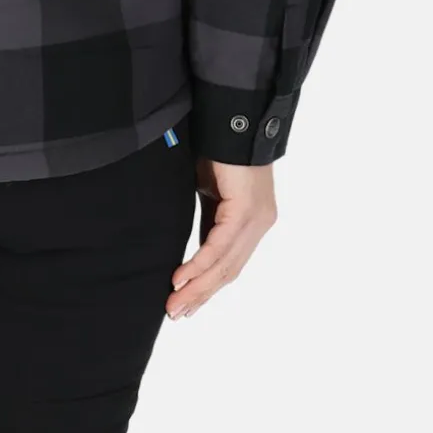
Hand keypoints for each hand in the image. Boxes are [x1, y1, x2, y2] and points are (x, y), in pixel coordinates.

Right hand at [166, 157, 276, 319]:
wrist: (230, 119)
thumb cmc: (217, 150)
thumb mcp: (208, 192)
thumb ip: (207, 220)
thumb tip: (192, 249)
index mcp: (251, 221)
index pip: (229, 263)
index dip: (207, 286)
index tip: (185, 304)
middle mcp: (259, 224)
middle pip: (228, 271)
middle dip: (199, 295)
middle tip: (175, 313)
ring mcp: (255, 219)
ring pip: (225, 264)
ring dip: (197, 287)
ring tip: (174, 304)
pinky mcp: (246, 210)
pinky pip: (220, 245)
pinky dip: (200, 264)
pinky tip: (182, 278)